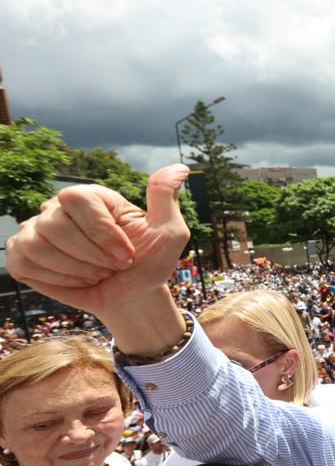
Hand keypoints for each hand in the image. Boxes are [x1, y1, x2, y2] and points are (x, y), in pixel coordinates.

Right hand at [5, 165, 191, 318]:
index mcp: (92, 196)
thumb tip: (180, 168)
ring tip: (96, 273)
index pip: (77, 200)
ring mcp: (36, 229)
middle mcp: (58, 207)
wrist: (132, 297)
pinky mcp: (23, 254)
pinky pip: (24, 264)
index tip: (127, 256)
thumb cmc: (150, 263)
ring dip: (76, 271)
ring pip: (37, 246)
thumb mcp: (169, 233)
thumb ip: (166, 198)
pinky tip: (76, 280)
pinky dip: (56, 280)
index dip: (102, 234)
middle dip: (92, 257)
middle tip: (112, 268)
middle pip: (55, 226)